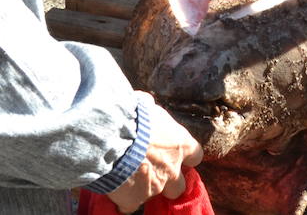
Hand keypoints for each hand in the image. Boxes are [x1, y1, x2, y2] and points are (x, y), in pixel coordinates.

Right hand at [106, 98, 203, 212]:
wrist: (111, 138)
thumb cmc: (131, 116)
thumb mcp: (146, 106)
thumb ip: (151, 110)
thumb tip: (146, 103)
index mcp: (180, 144)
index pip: (195, 155)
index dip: (185, 156)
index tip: (175, 153)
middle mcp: (172, 169)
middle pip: (179, 185)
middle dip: (168, 181)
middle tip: (152, 171)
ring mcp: (155, 187)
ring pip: (154, 195)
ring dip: (144, 188)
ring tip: (127, 177)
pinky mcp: (134, 200)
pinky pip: (129, 205)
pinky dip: (123, 199)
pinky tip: (114, 188)